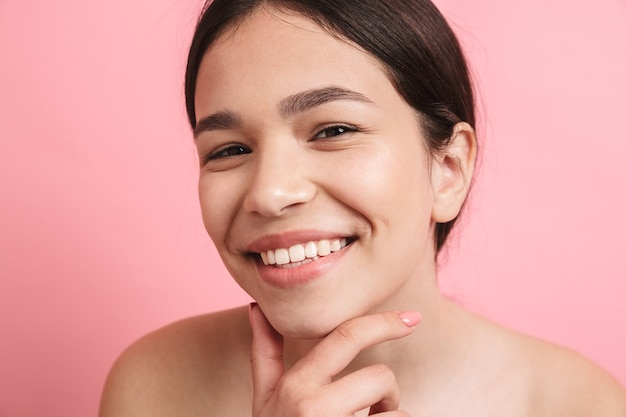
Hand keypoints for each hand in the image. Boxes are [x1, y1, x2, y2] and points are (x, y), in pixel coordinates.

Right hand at [248, 303, 420, 416]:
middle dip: (388, 393)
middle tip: (379, 407)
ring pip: (395, 415)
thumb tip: (256, 309)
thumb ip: (264, 353)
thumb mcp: (265, 400)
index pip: (345, 337)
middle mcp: (313, 406)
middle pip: (380, 377)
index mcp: (295, 385)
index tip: (414, 319)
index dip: (383, 323)